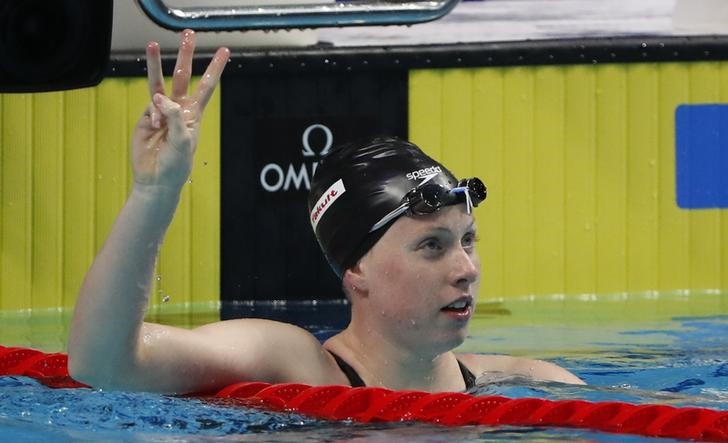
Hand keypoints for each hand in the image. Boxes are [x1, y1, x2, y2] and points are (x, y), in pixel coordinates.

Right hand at [131, 30, 228, 191]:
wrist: (156, 180)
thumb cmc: (176, 164)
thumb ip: (174, 116)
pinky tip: (153, 128)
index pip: (207, 86)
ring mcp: (160, 113)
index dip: (215, 68)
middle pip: (182, 76)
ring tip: (151, 44)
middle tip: (188, 34)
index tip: (224, 51)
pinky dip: (151, 115)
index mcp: (194, 114)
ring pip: (158, 83)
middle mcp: (178, 110)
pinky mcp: (145, 118)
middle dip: (185, 55)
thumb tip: (158, 97)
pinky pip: (148, 108)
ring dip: (155, 63)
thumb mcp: (183, 140)